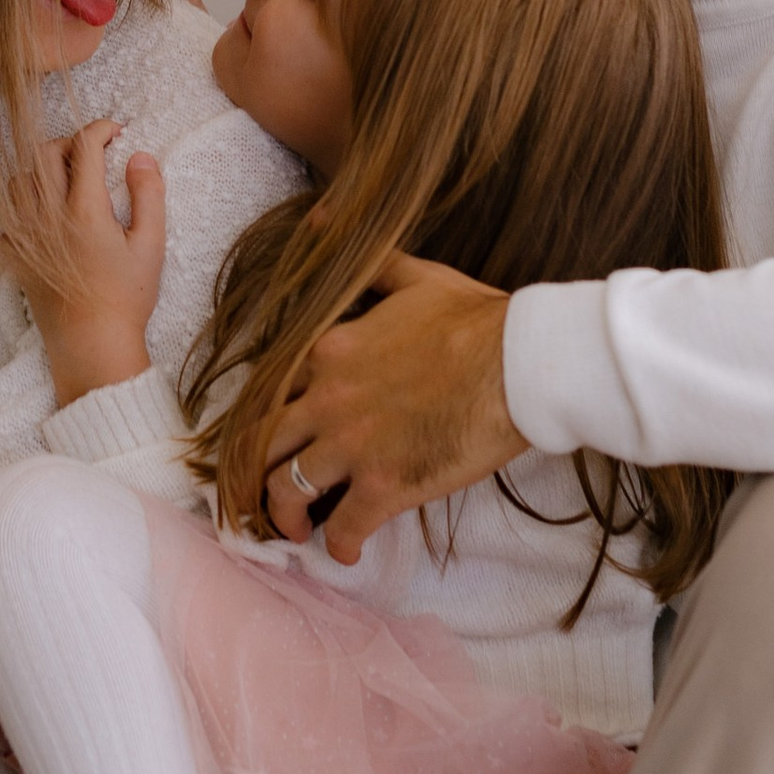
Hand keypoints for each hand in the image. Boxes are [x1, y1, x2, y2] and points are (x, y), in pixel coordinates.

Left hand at [19, 118, 166, 405]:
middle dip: (70, 142)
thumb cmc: (126, 299)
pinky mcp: (14, 256)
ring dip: (42, 169)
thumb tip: (141, 155)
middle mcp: (48, 216)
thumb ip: (148, 195)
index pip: (84, 146)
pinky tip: (46, 215)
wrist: (91, 346)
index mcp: (84, 209)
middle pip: (44, 153)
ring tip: (66, 179)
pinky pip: (8, 215)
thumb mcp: (150, 246)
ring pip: (19, 180)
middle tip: (92, 152)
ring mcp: (25, 236)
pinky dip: (25, 204)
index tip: (116, 131)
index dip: (101, 128)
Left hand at [261, 253, 520, 562]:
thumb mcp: (413, 276)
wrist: (517, 363)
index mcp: (329, 350)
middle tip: (266, 493)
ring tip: (297, 530)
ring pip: (288, 489)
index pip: (274, 390)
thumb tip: (321, 220)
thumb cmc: (474, 319)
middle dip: (256, 474)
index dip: (269, 418)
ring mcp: (352, 445)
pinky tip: (348, 552)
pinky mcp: (386, 485)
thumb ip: (367, 261)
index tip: (277, 437)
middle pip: (263, 444)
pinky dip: (340, 546)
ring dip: (286, 515)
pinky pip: (344, 528)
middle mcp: (327, 399)